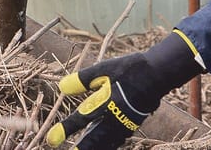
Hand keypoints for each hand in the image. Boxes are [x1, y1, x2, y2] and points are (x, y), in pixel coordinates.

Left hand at [47, 33, 202, 148]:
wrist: (159, 73)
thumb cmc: (130, 69)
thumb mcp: (104, 69)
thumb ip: (83, 80)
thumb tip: (61, 87)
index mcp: (106, 101)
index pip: (81, 118)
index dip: (65, 129)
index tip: (51, 140)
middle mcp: (115, 117)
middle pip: (94, 139)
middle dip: (81, 148)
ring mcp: (125, 124)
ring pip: (106, 143)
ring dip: (94, 148)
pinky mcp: (132, 125)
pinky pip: (116, 140)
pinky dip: (107, 144)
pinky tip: (102, 145)